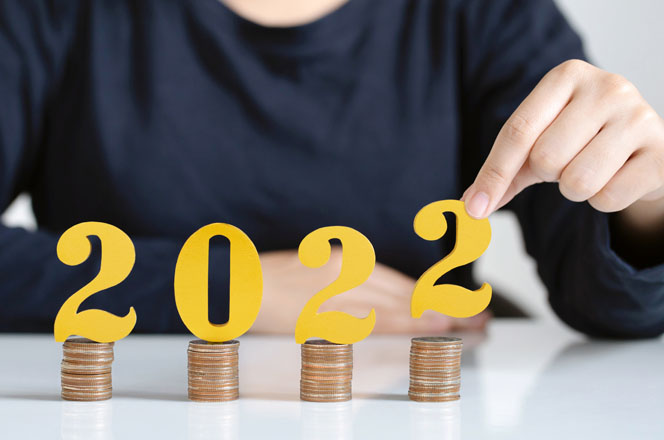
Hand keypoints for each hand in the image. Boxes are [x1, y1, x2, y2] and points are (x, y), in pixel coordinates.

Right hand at [250, 249, 489, 334]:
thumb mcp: (312, 271)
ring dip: (438, 315)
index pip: (399, 281)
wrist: (237, 281)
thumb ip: (344, 282)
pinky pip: (378, 319)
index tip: (457, 302)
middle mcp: (350, 271)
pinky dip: (409, 323)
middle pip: (408, 291)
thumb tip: (373, 297)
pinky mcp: (330, 310)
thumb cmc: (270, 279)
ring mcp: (342, 290)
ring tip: (470, 326)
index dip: (431, 293)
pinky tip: (432, 329)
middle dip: (447, 305)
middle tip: (480, 316)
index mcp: (346, 261)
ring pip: (401, 304)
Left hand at [463, 60, 663, 222]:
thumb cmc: (583, 142)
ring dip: (575, 189)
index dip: (493, 174)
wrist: (646, 148)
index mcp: (567, 76)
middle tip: (568, 161)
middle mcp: (607, 87)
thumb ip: (505, 171)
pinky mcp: (662, 153)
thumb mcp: (540, 144)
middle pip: (545, 159)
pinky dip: (603, 200)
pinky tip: (618, 177)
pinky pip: (607, 198)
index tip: (473, 208)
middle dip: (548, 175)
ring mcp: (639, 117)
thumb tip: (471, 204)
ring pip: (576, 182)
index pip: (517, 130)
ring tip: (593, 169)